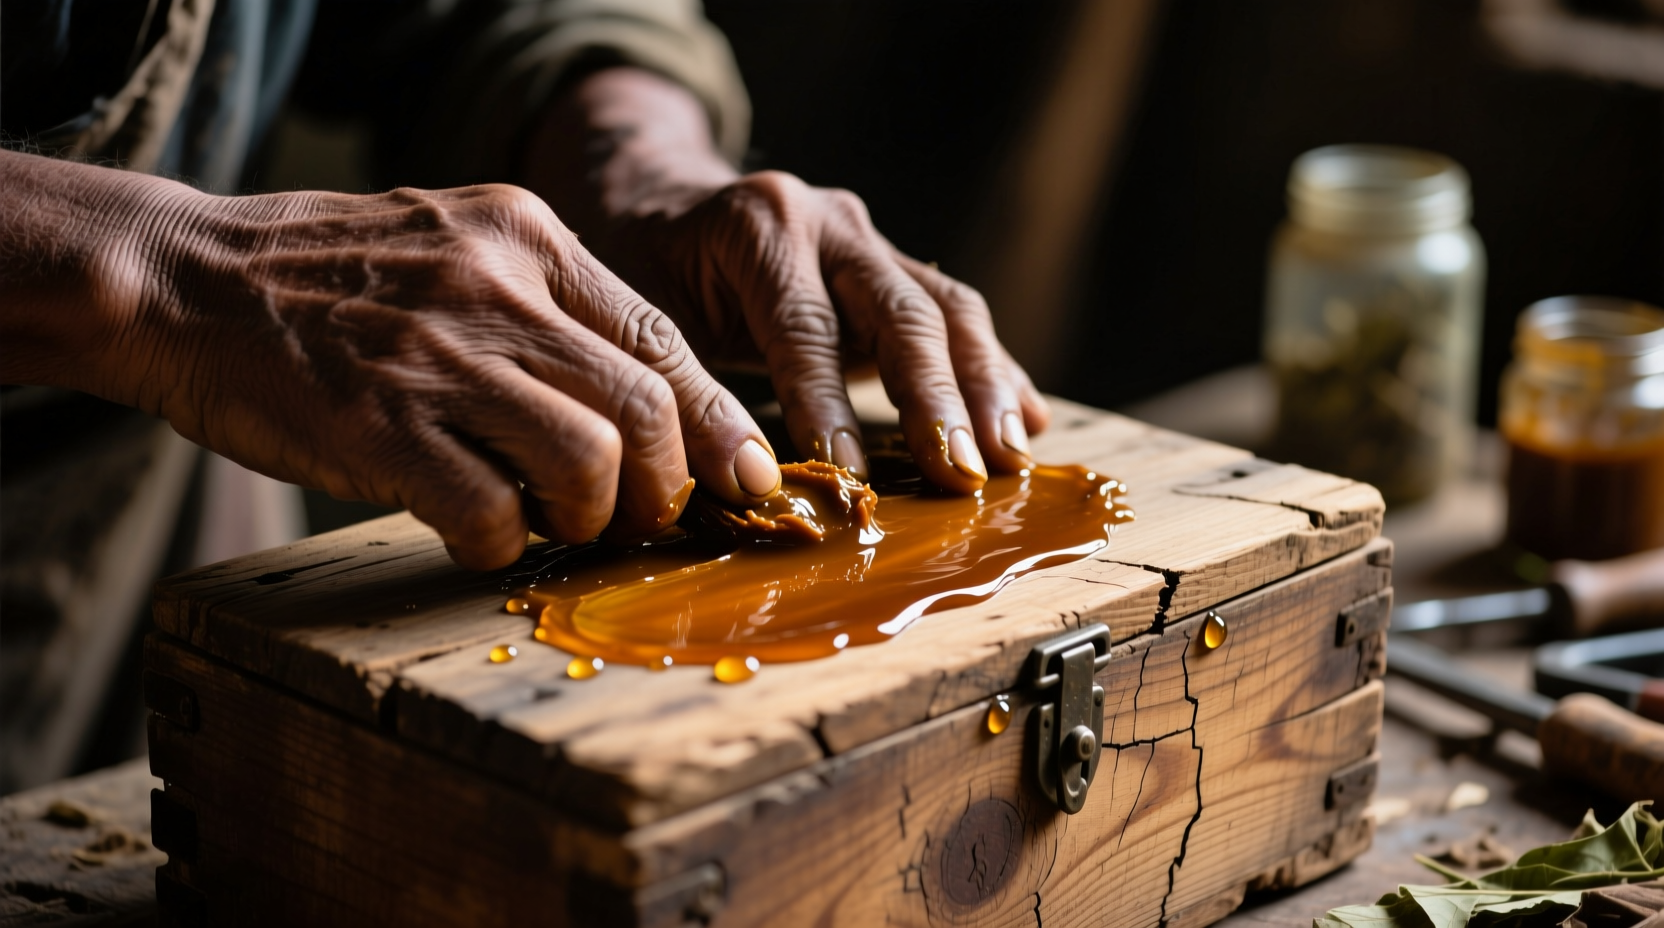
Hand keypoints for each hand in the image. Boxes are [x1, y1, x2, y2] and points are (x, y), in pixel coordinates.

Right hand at [0, 152, 781, 568]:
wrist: (181, 280)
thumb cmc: (325, 280)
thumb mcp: (453, 246)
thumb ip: (544, 306)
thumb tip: (641, 404)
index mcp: (528, 239)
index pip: (664, 339)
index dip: (722, 423)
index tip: (751, 479)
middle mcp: (498, 287)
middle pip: (647, 409)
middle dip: (668, 488)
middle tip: (647, 520)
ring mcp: (440, 355)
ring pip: (590, 460)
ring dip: (593, 517)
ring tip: (561, 525)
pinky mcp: (380, 426)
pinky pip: (490, 510)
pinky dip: (503, 541)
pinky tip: (481, 534)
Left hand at [525, 68, 1048, 492]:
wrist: (656, 198)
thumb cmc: (642, 270)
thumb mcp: (640, 319)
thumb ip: (687, 387)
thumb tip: (732, 483)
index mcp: (759, 225)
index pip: (804, 324)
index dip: (829, 404)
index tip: (849, 474)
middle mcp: (829, 220)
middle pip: (902, 310)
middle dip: (936, 399)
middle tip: (959, 475)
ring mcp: (873, 240)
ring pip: (949, 308)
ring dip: (985, 387)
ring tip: (1010, 460)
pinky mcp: (898, 269)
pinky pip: (960, 316)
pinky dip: (996, 371)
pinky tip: (1026, 424)